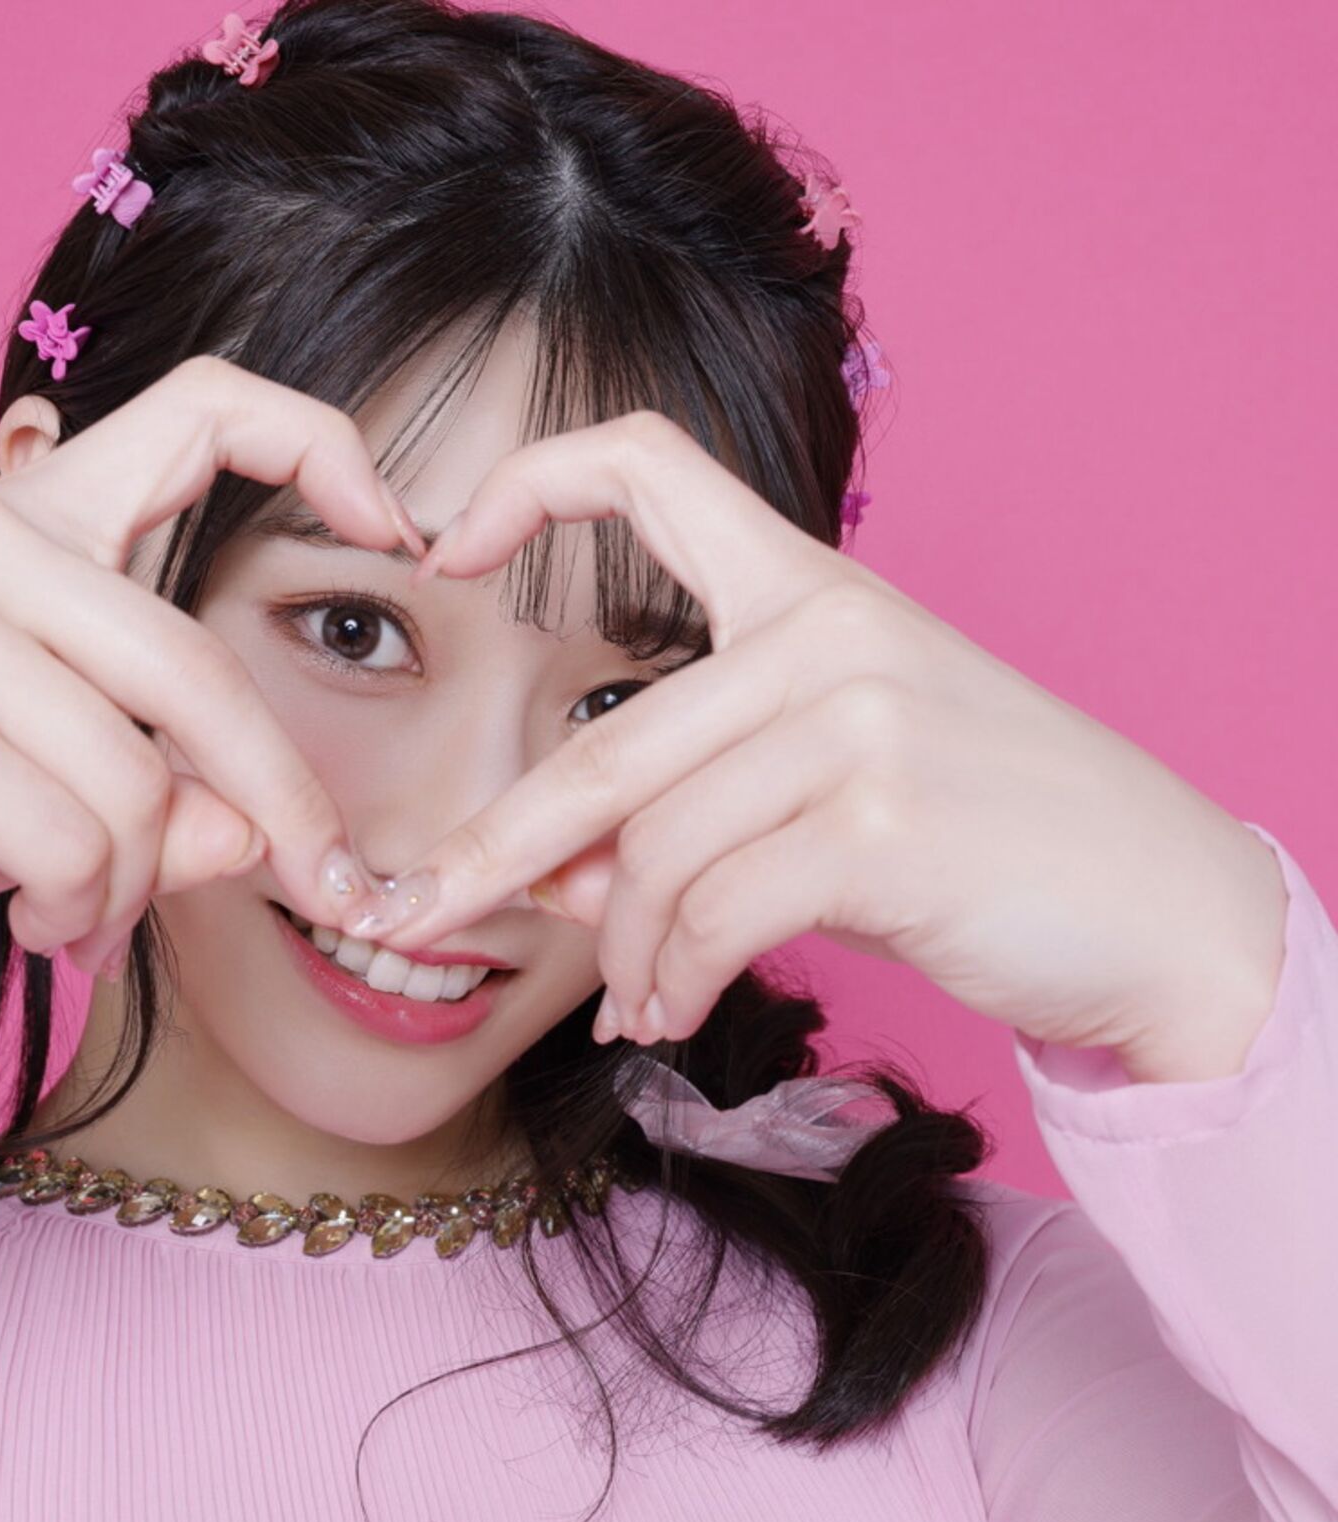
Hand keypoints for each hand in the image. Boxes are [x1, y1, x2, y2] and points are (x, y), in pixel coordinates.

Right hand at [0, 356, 421, 1047]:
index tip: (398, 523)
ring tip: (79, 924)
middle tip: (322, 885)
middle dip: (281, 800)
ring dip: (135, 889)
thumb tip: (257, 828)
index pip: (198, 412)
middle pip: (202, 667)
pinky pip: (77, 838)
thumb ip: (144, 784)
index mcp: (10, 516)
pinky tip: (37, 929)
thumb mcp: (18, 790)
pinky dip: (80, 912)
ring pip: (140, 781)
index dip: (318, 445)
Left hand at [337, 411, 1287, 1079]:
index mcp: (811, 586)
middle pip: (601, 752)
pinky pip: (712, 919)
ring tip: (633, 1007)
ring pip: (655, 858)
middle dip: (492, 855)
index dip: (530, 482)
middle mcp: (827, 633)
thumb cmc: (988, 840)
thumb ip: (698, 805)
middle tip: (409, 918)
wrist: (1152, 902)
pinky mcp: (878, 827)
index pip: (650, 464)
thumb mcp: (835, 789)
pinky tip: (668, 1018)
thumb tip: (551, 877)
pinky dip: (671, 985)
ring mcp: (858, 724)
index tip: (448, 546)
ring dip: (621, 957)